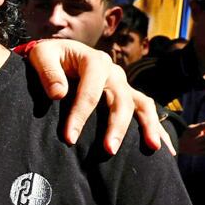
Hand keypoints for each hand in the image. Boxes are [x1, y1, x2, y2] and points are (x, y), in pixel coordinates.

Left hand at [22, 40, 168, 153]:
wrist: (59, 54)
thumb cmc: (49, 56)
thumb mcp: (41, 56)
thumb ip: (48, 72)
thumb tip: (59, 93)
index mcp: (94, 61)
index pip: (91, 91)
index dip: (80, 115)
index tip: (70, 138)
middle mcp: (114, 72)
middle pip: (121, 100)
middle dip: (116, 126)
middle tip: (109, 150)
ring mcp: (122, 84)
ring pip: (141, 104)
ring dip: (147, 126)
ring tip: (151, 148)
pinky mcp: (125, 94)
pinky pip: (145, 109)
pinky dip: (156, 126)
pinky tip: (163, 147)